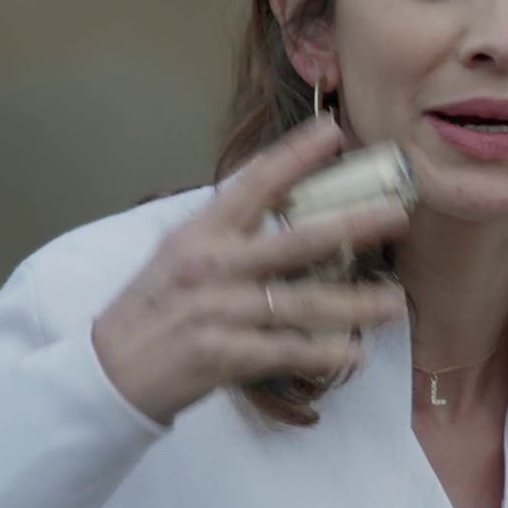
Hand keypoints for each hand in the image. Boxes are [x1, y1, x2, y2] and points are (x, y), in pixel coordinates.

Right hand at [91, 118, 409, 424]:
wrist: (109, 374)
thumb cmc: (152, 310)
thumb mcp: (179, 254)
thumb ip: (227, 232)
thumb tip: (280, 206)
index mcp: (201, 233)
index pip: (254, 183)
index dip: (295, 155)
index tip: (335, 132)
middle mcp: (212, 265)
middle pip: (296, 239)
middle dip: (354, 224)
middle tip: (398, 212)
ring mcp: (219, 309)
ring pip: (303, 302)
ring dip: (355, 304)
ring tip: (395, 302)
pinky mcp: (223, 354)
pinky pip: (287, 351)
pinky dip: (324, 354)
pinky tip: (355, 354)